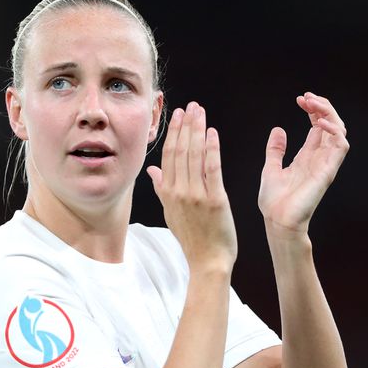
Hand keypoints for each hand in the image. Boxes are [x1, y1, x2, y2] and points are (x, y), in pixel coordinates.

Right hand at [147, 102, 236, 273]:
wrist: (208, 261)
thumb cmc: (192, 238)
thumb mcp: (171, 213)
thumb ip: (162, 189)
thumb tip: (152, 171)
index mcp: (168, 193)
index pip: (169, 156)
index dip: (173, 133)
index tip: (178, 115)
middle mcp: (179, 191)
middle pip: (180, 151)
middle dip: (185, 126)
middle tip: (191, 106)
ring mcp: (196, 195)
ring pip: (194, 156)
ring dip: (197, 131)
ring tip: (200, 113)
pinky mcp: (215, 200)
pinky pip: (212, 170)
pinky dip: (211, 149)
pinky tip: (212, 133)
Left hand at [258, 92, 349, 238]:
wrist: (277, 221)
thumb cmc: (274, 201)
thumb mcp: (271, 168)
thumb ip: (276, 150)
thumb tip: (278, 130)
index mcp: (307, 157)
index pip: (318, 127)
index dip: (313, 110)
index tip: (300, 99)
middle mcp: (319, 158)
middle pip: (331, 125)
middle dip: (322, 107)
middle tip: (307, 97)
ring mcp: (325, 164)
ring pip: (339, 131)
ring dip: (329, 113)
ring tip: (314, 104)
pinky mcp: (328, 171)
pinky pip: (340, 146)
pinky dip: (334, 130)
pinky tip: (319, 122)